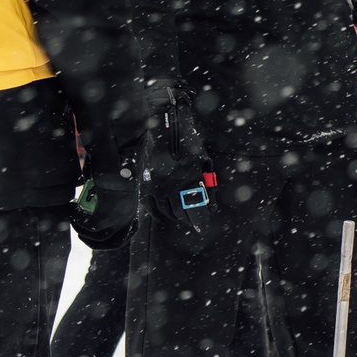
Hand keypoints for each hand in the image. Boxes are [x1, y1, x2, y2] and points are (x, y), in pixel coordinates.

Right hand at [70, 158, 136, 250]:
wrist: (114, 164)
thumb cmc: (113, 170)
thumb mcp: (116, 188)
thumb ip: (111, 198)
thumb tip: (97, 202)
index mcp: (132, 211)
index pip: (128, 234)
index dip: (117, 238)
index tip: (105, 234)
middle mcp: (128, 217)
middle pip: (116, 243)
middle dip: (97, 244)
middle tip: (82, 234)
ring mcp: (119, 218)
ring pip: (100, 237)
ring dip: (83, 232)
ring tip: (73, 221)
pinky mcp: (107, 215)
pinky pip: (90, 226)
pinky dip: (78, 221)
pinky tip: (71, 210)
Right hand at [138, 101, 214, 245]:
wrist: (167, 127)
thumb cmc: (189, 144)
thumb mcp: (204, 162)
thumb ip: (208, 186)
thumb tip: (211, 208)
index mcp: (190, 178)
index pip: (195, 209)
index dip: (199, 222)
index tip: (201, 229)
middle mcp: (172, 183)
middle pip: (179, 213)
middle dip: (187, 219)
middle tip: (191, 219)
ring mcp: (156, 184)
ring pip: (164, 212)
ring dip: (173, 217)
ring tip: (179, 216)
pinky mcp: (145, 183)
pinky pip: (149, 206)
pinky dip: (157, 214)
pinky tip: (164, 215)